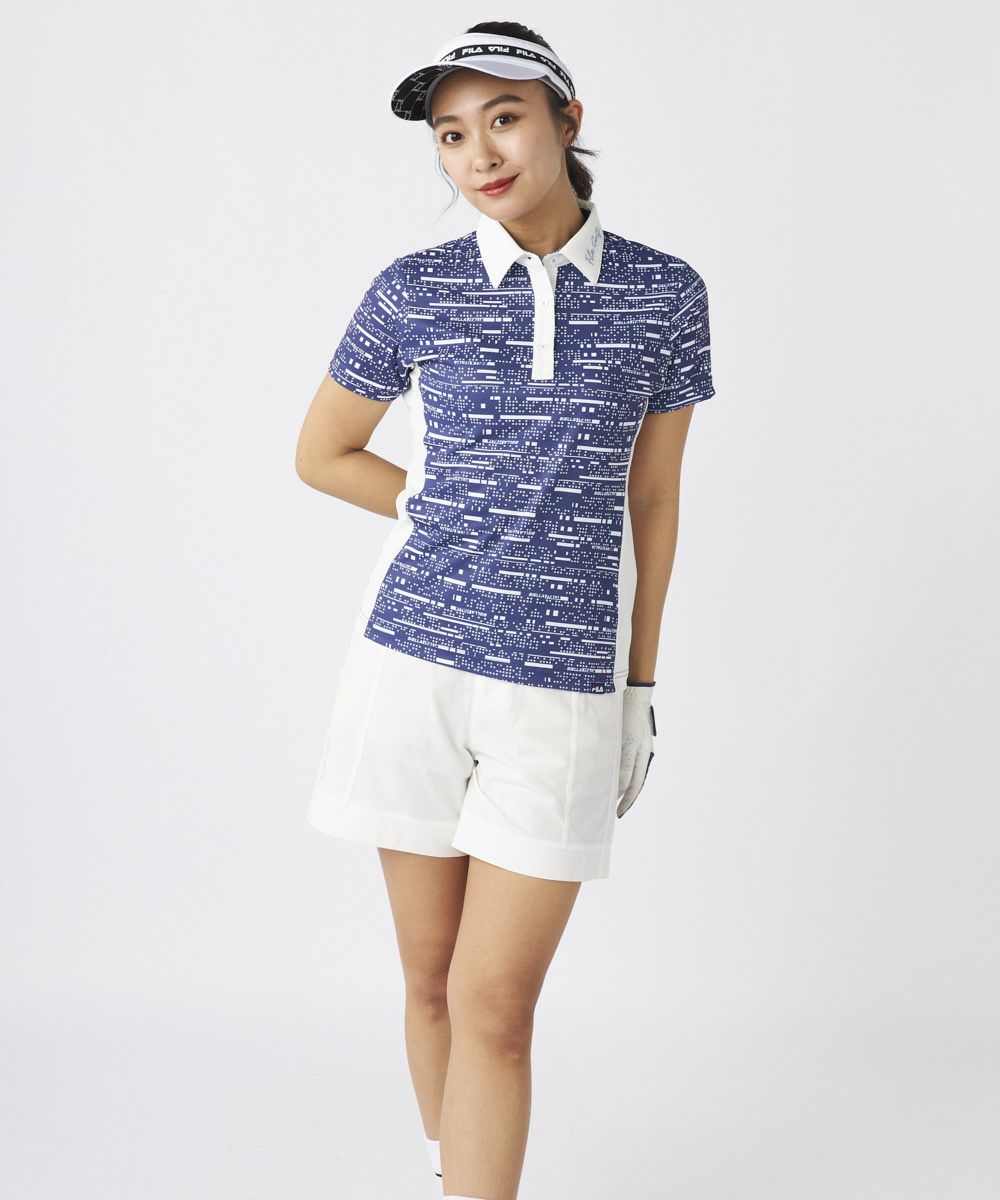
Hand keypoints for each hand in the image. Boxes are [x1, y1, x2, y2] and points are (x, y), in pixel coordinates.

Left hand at [617, 683, 656, 817]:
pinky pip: (624, 762)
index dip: (626, 799)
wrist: (631, 694)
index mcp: (641, 754)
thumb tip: (621, 786)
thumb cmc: (628, 714)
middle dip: (624, 797)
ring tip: (608, 797)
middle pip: (633, 782)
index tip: (618, 812)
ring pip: (629, 773)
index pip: (634, 784)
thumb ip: (624, 763)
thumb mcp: (626, 740)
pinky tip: (608, 776)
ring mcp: (636, 747)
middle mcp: (640, 753)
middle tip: (614, 811)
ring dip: (620, 786)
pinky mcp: (629, 742)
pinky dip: (617, 772)